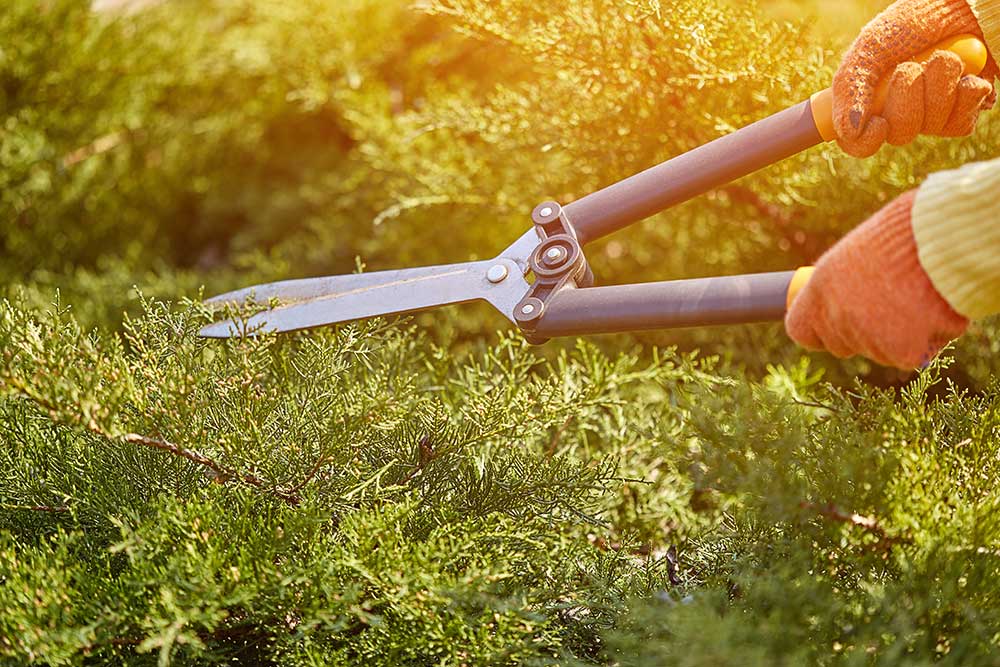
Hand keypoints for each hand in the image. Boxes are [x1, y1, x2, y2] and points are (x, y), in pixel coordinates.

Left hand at [785, 191, 968, 369]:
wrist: (943, 238)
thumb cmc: (907, 234)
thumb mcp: (860, 250)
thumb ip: (844, 282)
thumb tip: (844, 298)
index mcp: (820, 288)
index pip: (801, 331)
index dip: (819, 330)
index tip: (833, 323)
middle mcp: (837, 316)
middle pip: (842, 345)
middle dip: (863, 332)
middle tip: (890, 302)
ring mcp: (867, 337)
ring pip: (880, 352)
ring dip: (899, 334)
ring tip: (919, 296)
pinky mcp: (900, 350)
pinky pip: (912, 356)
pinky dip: (927, 340)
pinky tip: (935, 310)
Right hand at [835, 0, 997, 156]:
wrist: (961, 4)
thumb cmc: (911, 22)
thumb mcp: (870, 48)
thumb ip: (851, 88)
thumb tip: (848, 131)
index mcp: (871, 102)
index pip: (859, 143)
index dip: (866, 142)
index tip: (878, 123)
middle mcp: (901, 112)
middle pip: (900, 134)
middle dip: (907, 98)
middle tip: (910, 67)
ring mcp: (934, 114)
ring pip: (932, 126)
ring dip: (939, 87)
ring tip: (942, 59)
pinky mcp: (965, 110)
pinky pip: (961, 123)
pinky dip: (964, 94)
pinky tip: (965, 75)